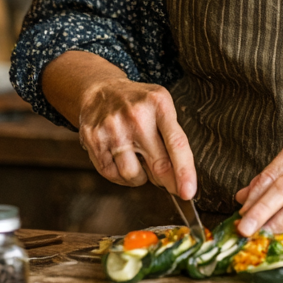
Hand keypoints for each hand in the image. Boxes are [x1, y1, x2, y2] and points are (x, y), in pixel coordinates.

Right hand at [76, 73, 195, 198]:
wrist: (101, 90)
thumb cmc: (138, 103)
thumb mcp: (161, 107)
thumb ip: (171, 137)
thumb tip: (178, 179)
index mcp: (159, 104)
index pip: (176, 143)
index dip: (184, 171)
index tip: (189, 192)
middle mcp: (136, 116)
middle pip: (157, 164)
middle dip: (168, 182)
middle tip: (174, 187)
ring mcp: (112, 128)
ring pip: (132, 174)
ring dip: (141, 177)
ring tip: (140, 161)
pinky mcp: (93, 139)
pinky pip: (112, 174)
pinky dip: (121, 176)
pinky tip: (123, 161)